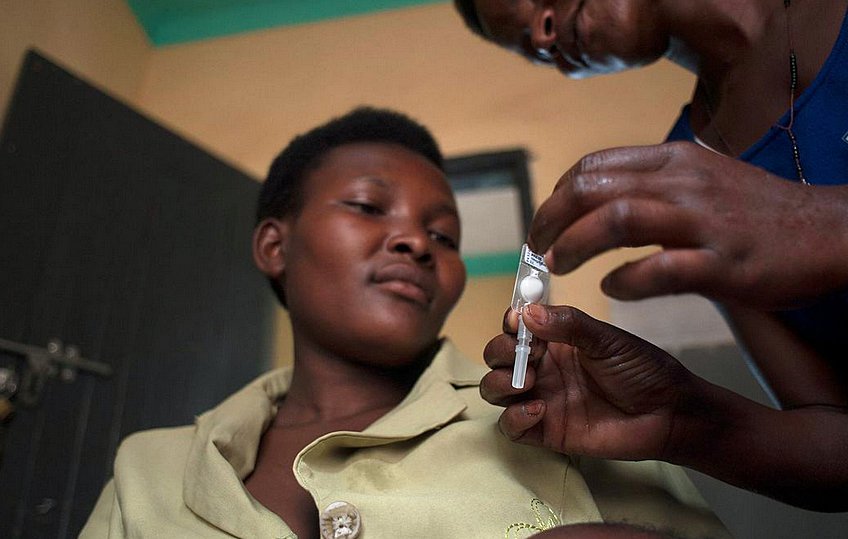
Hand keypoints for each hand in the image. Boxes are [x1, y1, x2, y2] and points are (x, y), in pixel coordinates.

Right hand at [481, 304, 698, 460]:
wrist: (668, 414)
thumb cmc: (642, 371)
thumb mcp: (607, 340)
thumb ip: (568, 324)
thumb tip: (528, 312)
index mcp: (555, 340)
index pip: (516, 326)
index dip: (510, 321)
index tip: (516, 320)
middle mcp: (543, 367)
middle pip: (497, 356)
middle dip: (500, 351)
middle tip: (522, 353)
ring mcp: (542, 397)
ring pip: (495, 389)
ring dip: (499, 382)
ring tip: (526, 381)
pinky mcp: (546, 430)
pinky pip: (510, 427)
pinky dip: (514, 418)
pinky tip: (538, 409)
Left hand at [528, 142, 847, 308]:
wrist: (827, 230)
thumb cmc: (756, 210)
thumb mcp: (701, 177)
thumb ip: (651, 183)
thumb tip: (597, 201)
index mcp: (673, 159)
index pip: (593, 166)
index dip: (557, 195)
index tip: (546, 221)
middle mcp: (681, 182)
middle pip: (591, 189)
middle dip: (551, 219)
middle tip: (537, 248)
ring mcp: (702, 221)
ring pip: (616, 221)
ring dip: (575, 246)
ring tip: (558, 267)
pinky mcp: (722, 263)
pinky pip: (658, 270)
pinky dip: (625, 281)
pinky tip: (611, 289)